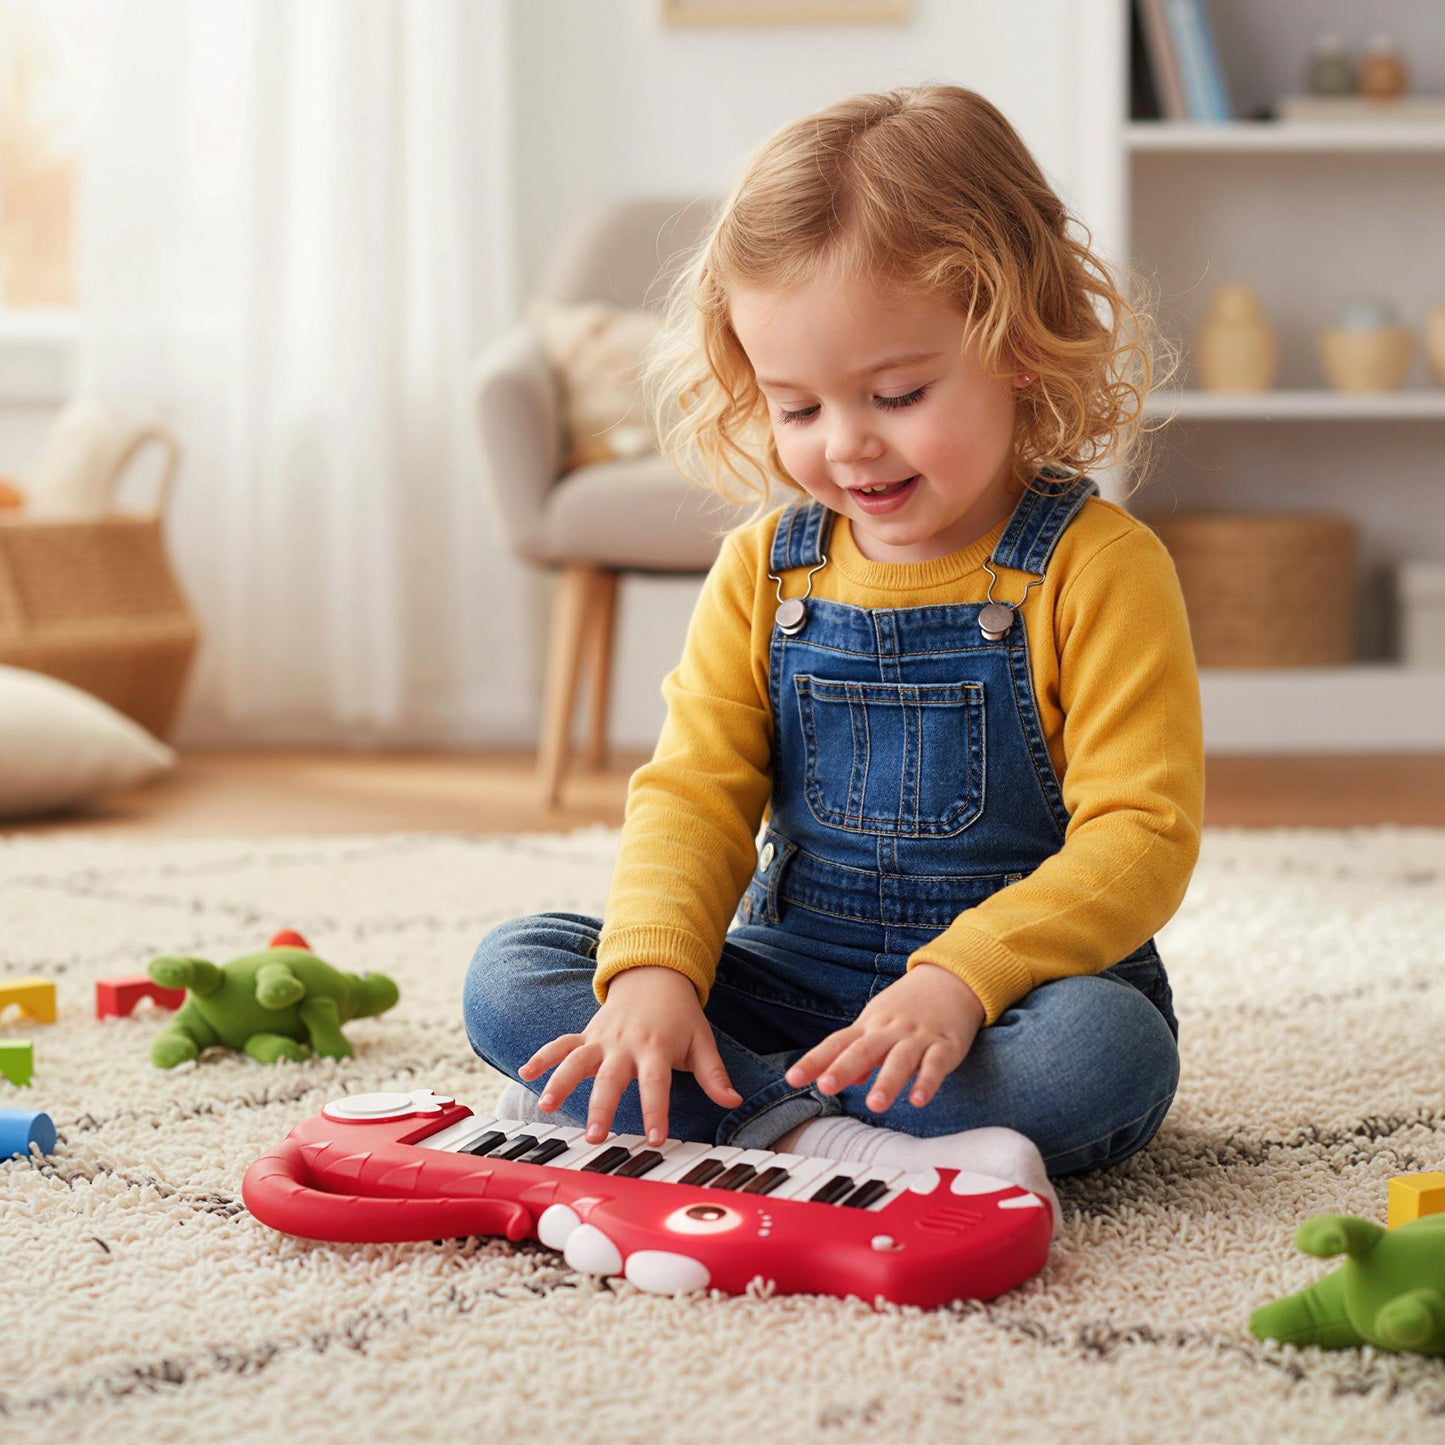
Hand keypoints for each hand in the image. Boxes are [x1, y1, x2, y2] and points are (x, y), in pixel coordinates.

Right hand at [518, 965, 740, 1146]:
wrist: (655, 974)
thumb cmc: (680, 1015)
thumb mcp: (702, 1041)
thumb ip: (713, 1074)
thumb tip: (733, 1102)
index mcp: (655, 1047)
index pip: (656, 1083)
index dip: (655, 1111)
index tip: (654, 1139)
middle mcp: (625, 1043)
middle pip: (611, 1077)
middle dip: (601, 1107)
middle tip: (595, 1136)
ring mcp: (602, 1038)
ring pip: (577, 1060)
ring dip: (560, 1081)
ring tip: (546, 1106)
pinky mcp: (587, 1035)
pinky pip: (561, 1044)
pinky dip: (542, 1057)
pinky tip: (524, 1074)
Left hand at [784, 964, 984, 1111]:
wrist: (953, 979)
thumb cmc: (909, 1007)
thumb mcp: (879, 1024)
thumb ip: (860, 1052)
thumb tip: (843, 1078)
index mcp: (869, 1026)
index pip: (836, 1043)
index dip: (814, 1061)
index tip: (792, 1079)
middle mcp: (890, 1030)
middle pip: (864, 1049)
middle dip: (844, 1068)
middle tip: (827, 1087)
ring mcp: (918, 1036)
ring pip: (900, 1059)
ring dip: (887, 1081)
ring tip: (875, 1104)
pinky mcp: (946, 1044)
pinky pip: (936, 1064)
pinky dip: (927, 1081)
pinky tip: (918, 1100)